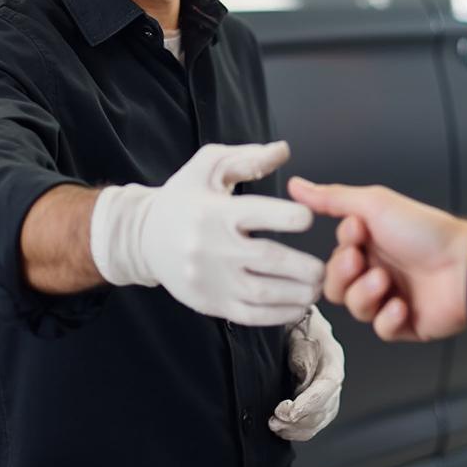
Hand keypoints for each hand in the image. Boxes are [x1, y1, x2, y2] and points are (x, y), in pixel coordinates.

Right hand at [90, 142, 324, 325]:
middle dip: (303, 266)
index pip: (260, 214)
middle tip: (323, 266)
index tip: (309, 217)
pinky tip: (297, 305)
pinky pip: (249, 316)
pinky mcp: (209, 303)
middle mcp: (213, 247)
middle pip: (268, 260)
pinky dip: (279, 315)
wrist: (143, 238)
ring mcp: (210, 279)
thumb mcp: (208, 166)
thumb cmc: (184, 197)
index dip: (292, 216)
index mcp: (216, 211)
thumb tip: (284, 150)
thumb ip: (247, 157)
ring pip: (263, 293)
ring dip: (297, 294)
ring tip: (316, 286)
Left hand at [269, 305, 343, 441]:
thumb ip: (301, 348)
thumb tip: (303, 373)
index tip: (288, 411)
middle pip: (326, 407)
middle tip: (275, 419)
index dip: (310, 402)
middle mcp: (333, 376)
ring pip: (321, 419)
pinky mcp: (317, 401)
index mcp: (332, 356)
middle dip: (300, 419)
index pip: (328, 385)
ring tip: (275, 425)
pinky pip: (315, 422)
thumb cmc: (294, 321)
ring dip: (297, 428)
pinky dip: (298, 431)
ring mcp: (328, 390)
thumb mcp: (296, 326)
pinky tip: (282, 429)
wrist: (293, 321)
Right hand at [288, 178, 466, 341]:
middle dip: (345, 275)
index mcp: (370, 244)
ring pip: (355, 308)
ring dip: (366, 294)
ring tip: (388, 282)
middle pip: (335, 286)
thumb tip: (295, 185)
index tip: (358, 232)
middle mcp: (377, 270)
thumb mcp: (373, 204)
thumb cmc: (424, 231)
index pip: (333, 256)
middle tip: (363, 262)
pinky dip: (388, 318)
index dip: (341, 247)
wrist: (465, 266)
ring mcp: (390, 298)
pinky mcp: (405, 324)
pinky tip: (402, 305)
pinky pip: (380, 330)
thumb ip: (331, 198)